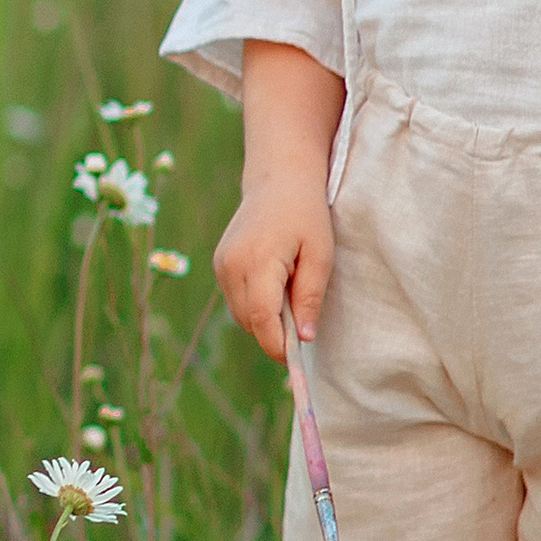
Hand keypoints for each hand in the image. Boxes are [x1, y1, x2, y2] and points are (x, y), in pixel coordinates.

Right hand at [213, 175, 331, 361]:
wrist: (278, 179)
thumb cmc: (306, 214)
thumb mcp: (320, 254)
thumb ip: (310, 296)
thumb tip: (305, 338)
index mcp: (257, 261)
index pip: (262, 318)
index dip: (278, 345)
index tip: (297, 360)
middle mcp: (231, 265)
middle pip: (250, 321)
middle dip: (274, 335)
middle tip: (303, 330)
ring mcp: (221, 265)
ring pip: (241, 314)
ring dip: (265, 321)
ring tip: (291, 300)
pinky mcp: (220, 264)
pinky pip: (237, 300)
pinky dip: (256, 306)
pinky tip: (277, 289)